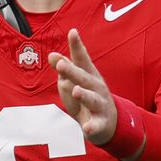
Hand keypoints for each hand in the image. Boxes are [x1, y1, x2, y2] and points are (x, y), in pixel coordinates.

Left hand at [48, 29, 115, 144]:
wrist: (108, 123)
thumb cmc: (86, 97)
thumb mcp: (74, 81)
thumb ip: (64, 68)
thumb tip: (52, 55)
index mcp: (89, 75)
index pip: (82, 59)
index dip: (77, 46)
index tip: (72, 32)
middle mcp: (96, 87)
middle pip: (84, 78)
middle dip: (73, 71)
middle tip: (61, 64)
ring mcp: (100, 105)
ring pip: (92, 99)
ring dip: (84, 95)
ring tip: (76, 91)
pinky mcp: (101, 123)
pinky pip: (96, 125)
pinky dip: (92, 127)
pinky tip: (86, 128)